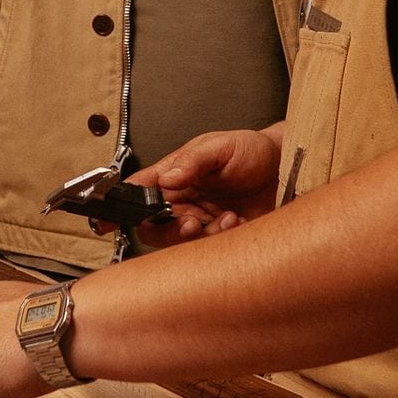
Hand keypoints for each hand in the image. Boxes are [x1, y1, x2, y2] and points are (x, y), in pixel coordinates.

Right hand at [130, 128, 282, 245]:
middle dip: (169, 231)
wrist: (287, 168)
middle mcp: (183, 200)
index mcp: (174, 175)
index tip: (110, 219)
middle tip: (192, 224)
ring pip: (182, 243)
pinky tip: (239, 221)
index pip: (139, 190)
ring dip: (205, 235)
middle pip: (154, 227)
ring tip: (228, 217)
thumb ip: (193, 160)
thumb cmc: (252, 151)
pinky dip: (223, 240)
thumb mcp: (221, 146)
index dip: (121, 205)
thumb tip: (167, 177)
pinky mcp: (222, 236)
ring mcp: (202, 220)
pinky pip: (210, 250)